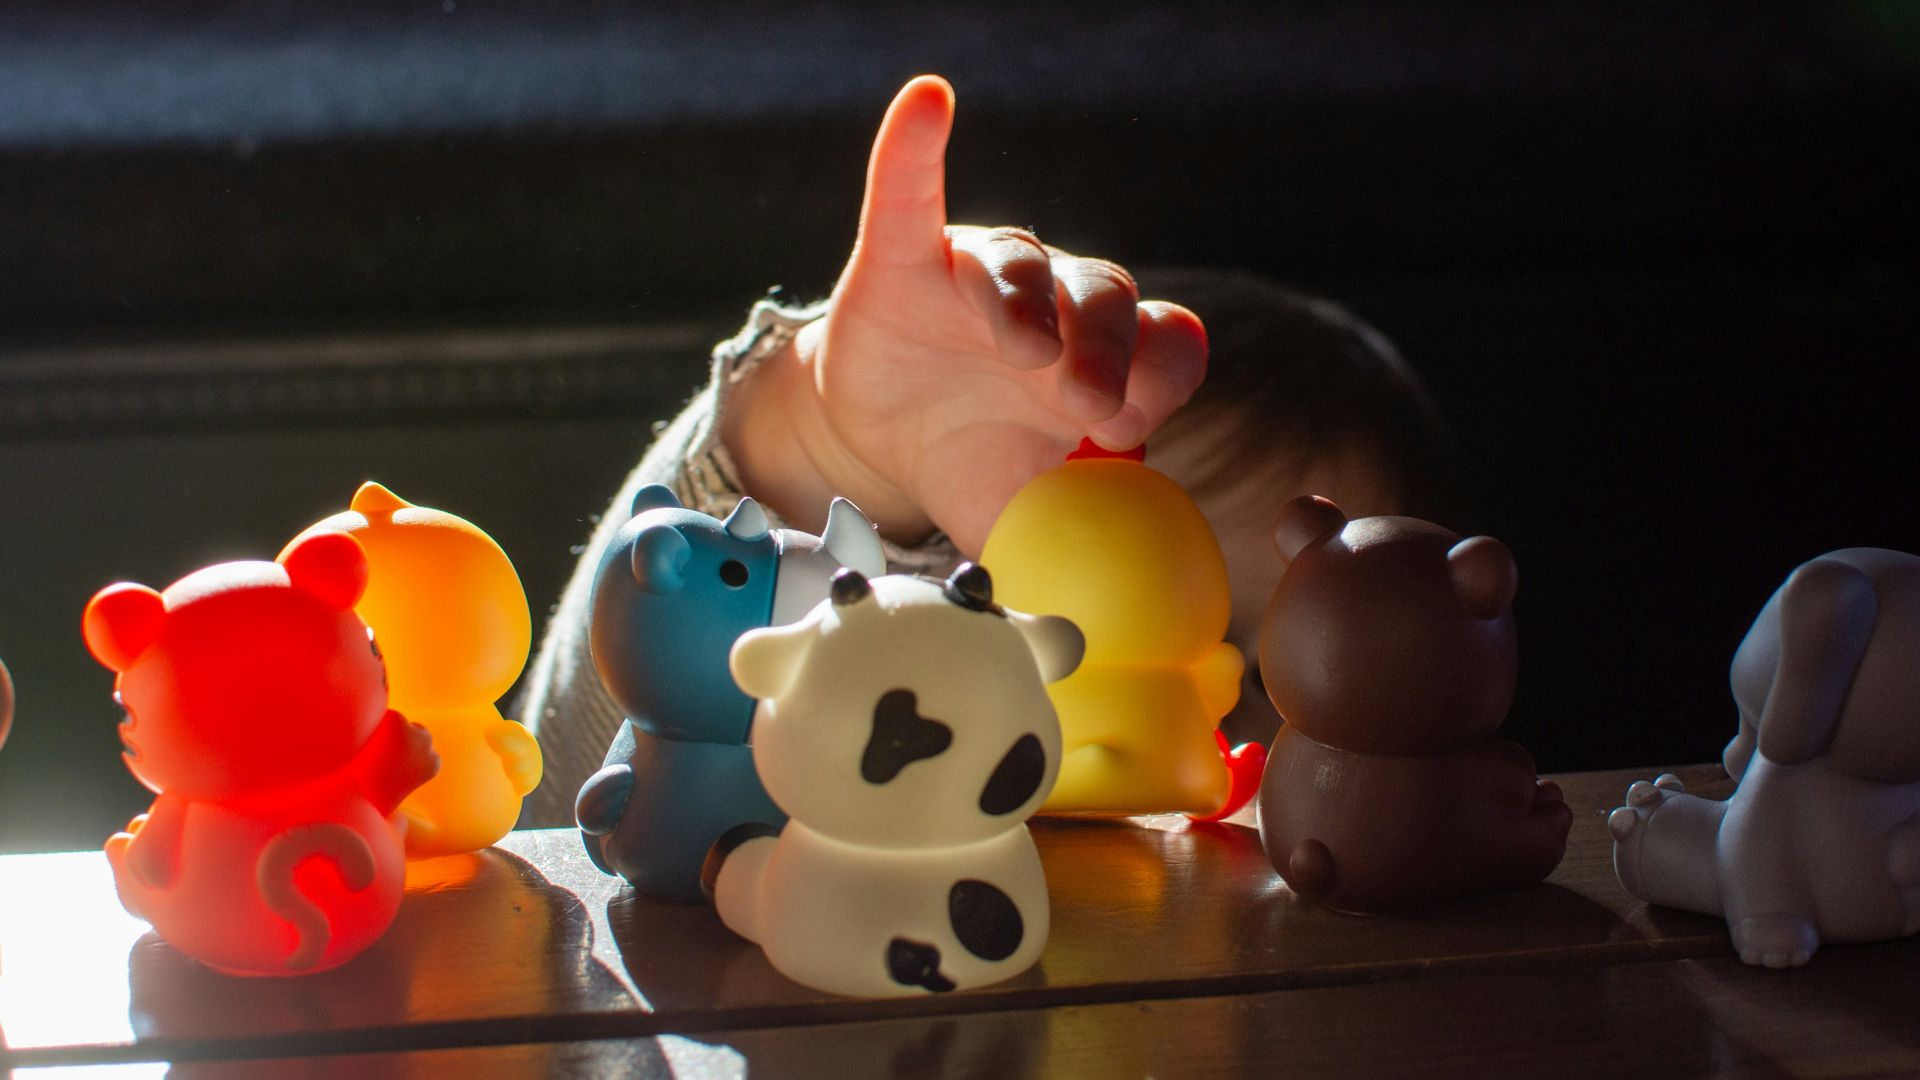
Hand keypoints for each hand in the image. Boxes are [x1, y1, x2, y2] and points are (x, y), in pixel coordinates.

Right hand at [724, 76, 1206, 553]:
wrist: (880, 441)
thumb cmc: (973, 470)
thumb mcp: (1025, 519)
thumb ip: (1068, 561)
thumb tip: (1098, 655)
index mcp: (1105, 372)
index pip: (1167, 346)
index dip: (1160, 374)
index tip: (1132, 420)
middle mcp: (1058, 313)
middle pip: (1105, 297)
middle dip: (1104, 345)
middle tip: (1087, 401)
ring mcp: (981, 279)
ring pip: (1020, 261)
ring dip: (1025, 298)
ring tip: (1016, 344)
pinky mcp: (905, 256)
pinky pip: (912, 192)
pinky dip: (915, 149)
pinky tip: (928, 104)